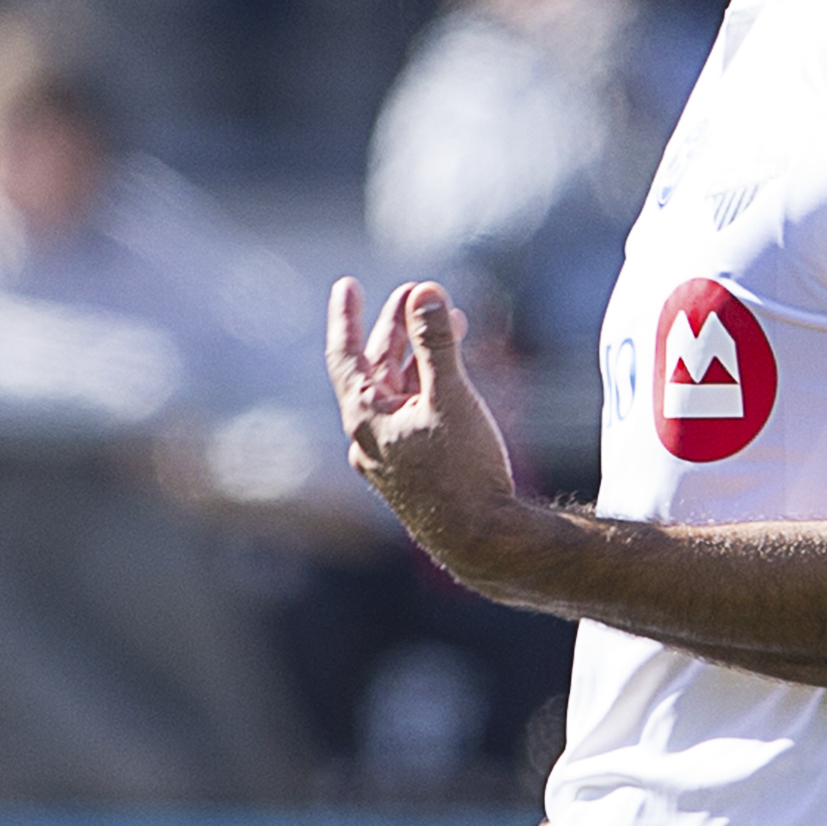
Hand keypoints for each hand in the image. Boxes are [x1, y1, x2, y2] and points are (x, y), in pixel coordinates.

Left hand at [328, 273, 526, 560]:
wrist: (481, 541)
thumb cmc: (462, 470)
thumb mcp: (449, 396)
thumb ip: (436, 341)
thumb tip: (425, 291)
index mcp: (365, 418)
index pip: (345, 355)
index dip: (345, 316)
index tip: (347, 285)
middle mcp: (369, 438)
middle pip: (375, 369)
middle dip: (397, 328)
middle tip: (418, 294)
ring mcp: (391, 457)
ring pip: (398, 392)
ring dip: (419, 355)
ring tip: (450, 322)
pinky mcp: (415, 471)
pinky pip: (413, 415)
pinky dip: (428, 387)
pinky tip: (452, 375)